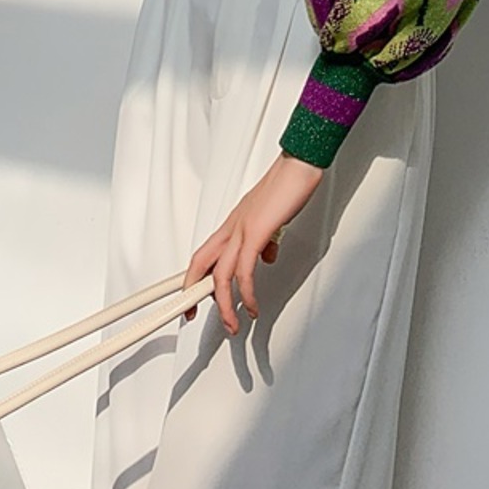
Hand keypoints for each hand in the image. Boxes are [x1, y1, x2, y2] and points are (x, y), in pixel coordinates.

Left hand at [182, 151, 323, 334]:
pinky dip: (247, 293)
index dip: (193, 277)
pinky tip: (252, 305)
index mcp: (233, 224)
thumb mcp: (272, 219)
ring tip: (233, 324)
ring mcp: (241, 229)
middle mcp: (231, 227)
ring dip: (224, 305)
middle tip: (190, 314)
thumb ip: (265, 238)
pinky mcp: (256, 232)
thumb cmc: (287, 186)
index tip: (191, 298)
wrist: (298, 164)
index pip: (204, 253)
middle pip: (199, 263)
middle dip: (191, 292)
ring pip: (220, 274)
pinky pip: (244, 270)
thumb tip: (266, 255)